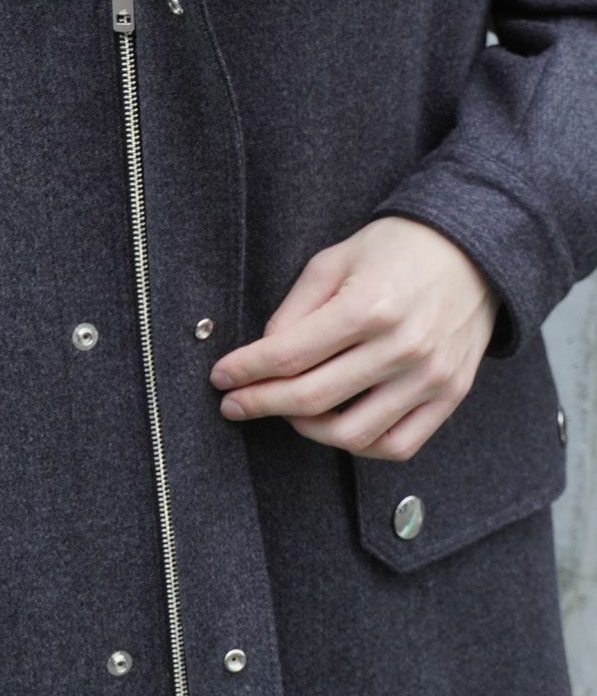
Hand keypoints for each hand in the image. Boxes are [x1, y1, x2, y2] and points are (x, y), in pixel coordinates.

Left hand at [208, 215, 500, 460]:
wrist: (475, 251)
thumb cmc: (396, 250)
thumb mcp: (334, 261)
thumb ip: (294, 310)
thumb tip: (262, 356)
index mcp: (369, 307)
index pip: (288, 356)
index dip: (245, 371)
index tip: (220, 378)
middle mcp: (402, 347)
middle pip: (312, 398)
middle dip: (260, 404)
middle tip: (234, 404)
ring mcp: (430, 377)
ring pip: (351, 434)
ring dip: (305, 429)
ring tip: (287, 412)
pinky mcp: (450, 395)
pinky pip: (397, 445)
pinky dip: (358, 445)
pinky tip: (335, 426)